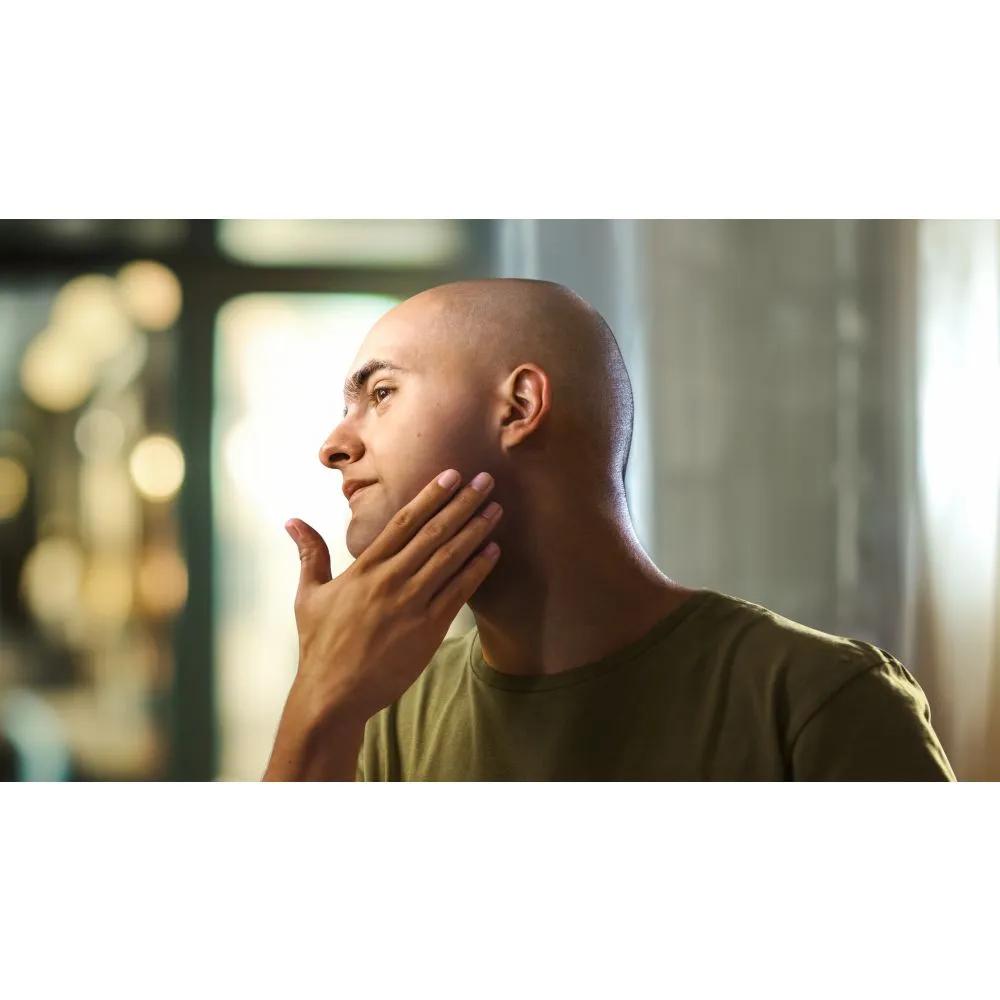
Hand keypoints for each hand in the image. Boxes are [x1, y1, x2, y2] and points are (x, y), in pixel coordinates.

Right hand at [283, 469, 501, 728]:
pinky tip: (493, 551)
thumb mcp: (309, 595)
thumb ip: (310, 554)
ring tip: (495, 509)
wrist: (333, 694)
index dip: (430, 496)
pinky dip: (477, 570)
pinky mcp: (428, 629)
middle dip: (462, 504)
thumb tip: (292, 520)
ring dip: (476, 531)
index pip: (404, 522)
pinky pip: (459, 592)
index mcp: (365, 568)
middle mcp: (391, 580)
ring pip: (450, 558)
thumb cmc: (320, 645)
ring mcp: (412, 604)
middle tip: (486, 480)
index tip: (451, 475)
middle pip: (434, 533)